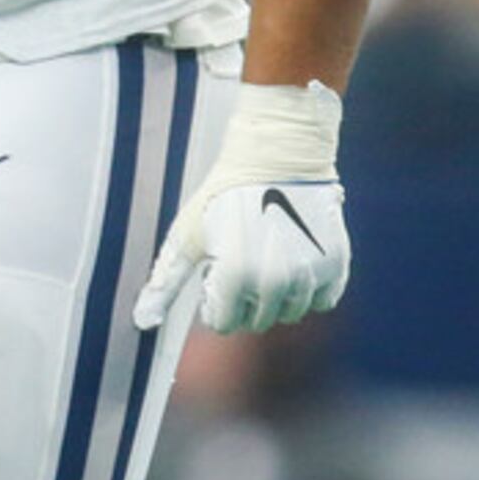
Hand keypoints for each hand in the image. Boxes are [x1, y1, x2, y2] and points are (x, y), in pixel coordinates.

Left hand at [133, 175, 348, 333]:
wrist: (278, 154)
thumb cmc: (225, 194)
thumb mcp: (188, 234)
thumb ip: (165, 282)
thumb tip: (143, 322)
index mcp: (234, 278)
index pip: (223, 325)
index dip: (215, 299)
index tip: (218, 269)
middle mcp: (274, 283)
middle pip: (257, 322)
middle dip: (245, 299)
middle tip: (243, 257)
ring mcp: (308, 275)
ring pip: (290, 313)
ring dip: (277, 295)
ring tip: (268, 255)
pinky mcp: (335, 264)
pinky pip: (323, 301)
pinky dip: (310, 288)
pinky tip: (296, 258)